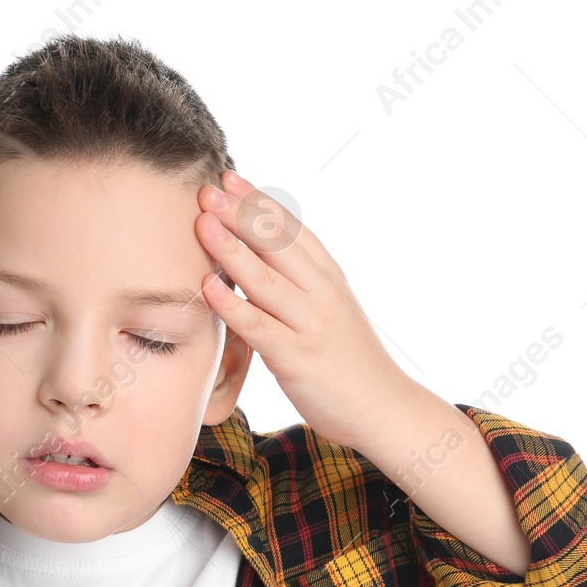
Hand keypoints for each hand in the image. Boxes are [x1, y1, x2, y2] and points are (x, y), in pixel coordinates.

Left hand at [194, 169, 416, 447]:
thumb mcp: (330, 310)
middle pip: (277, 244)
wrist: (384, 408)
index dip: (259, 202)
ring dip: (232, 248)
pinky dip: (232, 305)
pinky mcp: (297, 358)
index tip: (230, 178)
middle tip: (207, 188)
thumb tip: (260, 257)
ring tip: (202, 222)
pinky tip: (207, 286)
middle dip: (240, 213)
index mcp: (329, 278)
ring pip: (266, 279)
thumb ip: (301, 283)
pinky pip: (259, 327)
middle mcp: (322, 294)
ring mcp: (311, 324)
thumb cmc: (349, 361)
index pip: (292, 229)